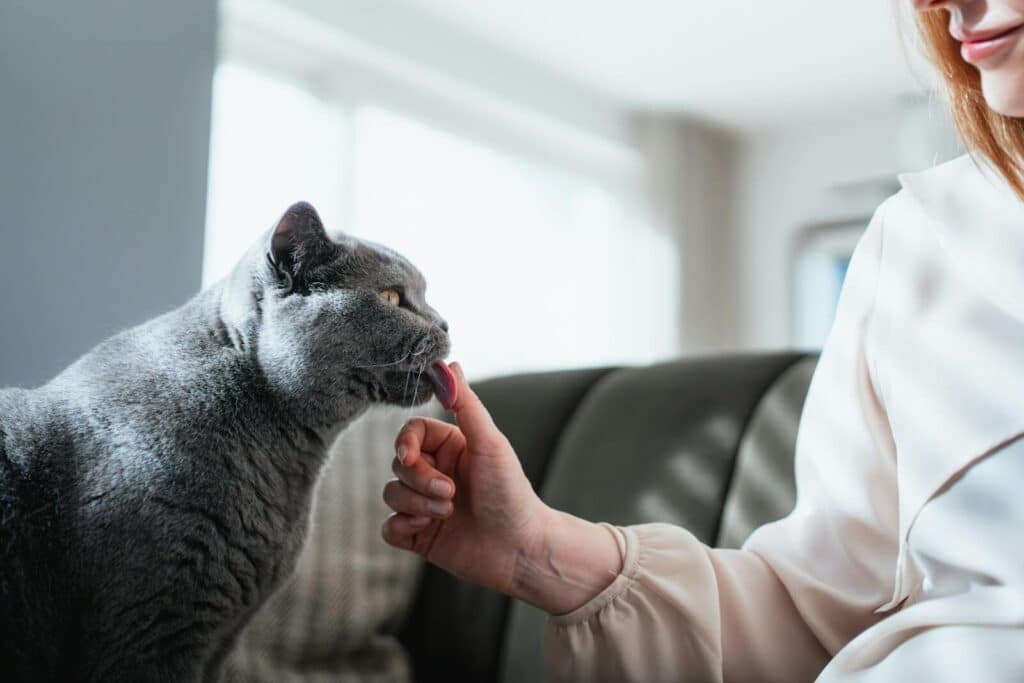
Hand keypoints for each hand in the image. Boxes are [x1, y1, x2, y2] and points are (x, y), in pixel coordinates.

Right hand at [381, 362, 622, 613]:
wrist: (520, 550)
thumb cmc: (511, 493)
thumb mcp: (490, 443)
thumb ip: (466, 404)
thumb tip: (449, 363)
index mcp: (451, 448)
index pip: (410, 434)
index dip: (405, 444)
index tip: (411, 455)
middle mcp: (436, 473)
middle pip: (398, 464)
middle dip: (419, 480)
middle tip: (451, 493)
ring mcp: (426, 505)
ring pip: (391, 494)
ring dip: (416, 504)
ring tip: (448, 513)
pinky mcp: (420, 536)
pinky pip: (388, 527)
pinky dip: (401, 527)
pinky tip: (425, 530)